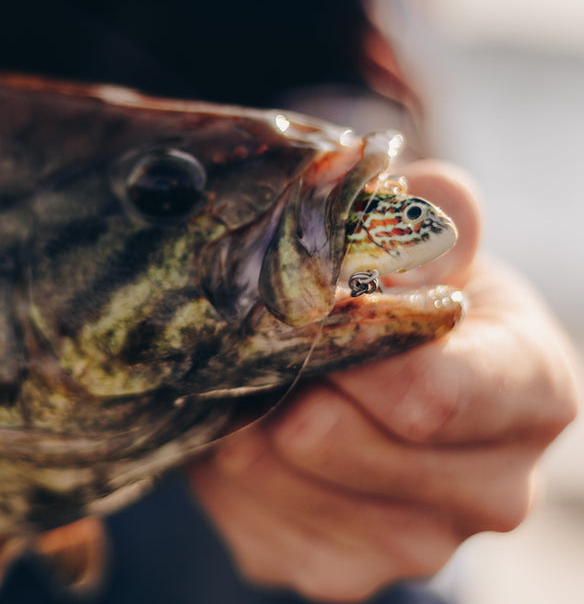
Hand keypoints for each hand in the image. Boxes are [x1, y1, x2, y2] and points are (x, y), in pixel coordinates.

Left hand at [187, 161, 578, 601]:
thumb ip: (434, 215)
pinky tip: (252, 423)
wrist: (397, 377)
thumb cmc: (418, 300)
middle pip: (339, 441)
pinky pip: (253, 521)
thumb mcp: (434, 245)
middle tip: (265, 334)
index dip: (346, 345)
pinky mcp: (343, 573)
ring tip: (261, 374)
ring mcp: (417, 544)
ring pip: (282, 478)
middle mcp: (492, 488)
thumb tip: (431, 198)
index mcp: (530, 392)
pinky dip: (232, 465)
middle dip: (287, 378)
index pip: (430, 394)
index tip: (300, 302)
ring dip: (248, 416)